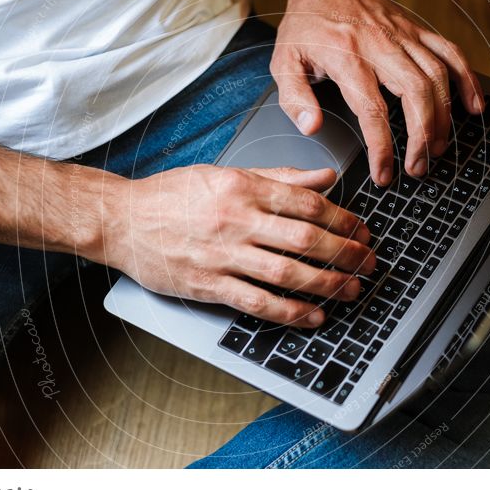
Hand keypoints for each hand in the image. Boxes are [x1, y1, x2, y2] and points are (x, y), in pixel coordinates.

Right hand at [99, 165, 375, 326]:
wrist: (120, 219)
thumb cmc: (171, 195)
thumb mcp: (225, 173)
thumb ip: (278, 177)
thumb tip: (324, 177)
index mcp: (242, 188)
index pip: (307, 203)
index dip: (343, 218)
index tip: (362, 229)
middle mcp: (236, 220)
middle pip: (305, 239)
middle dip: (346, 253)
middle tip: (369, 262)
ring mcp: (222, 255)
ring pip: (287, 273)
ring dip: (327, 285)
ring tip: (351, 290)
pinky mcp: (208, 285)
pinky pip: (257, 302)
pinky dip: (290, 312)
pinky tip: (313, 316)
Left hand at [271, 0, 484, 185]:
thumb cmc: (306, 24)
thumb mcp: (284, 61)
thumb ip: (295, 98)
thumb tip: (311, 128)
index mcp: (347, 57)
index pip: (372, 110)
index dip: (382, 148)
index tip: (384, 173)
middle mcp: (381, 46)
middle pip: (416, 94)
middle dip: (422, 137)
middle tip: (417, 167)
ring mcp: (404, 36)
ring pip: (437, 76)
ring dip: (443, 117)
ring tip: (437, 148)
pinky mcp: (417, 31)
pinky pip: (451, 53)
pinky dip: (467, 81)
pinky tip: (472, 107)